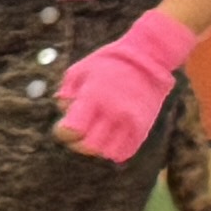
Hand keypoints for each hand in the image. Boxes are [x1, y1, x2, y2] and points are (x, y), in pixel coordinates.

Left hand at [56, 13, 193, 163]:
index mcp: (94, 97)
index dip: (63, 132)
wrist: (148, 57)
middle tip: (79, 131)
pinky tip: (110, 135)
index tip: (65, 125)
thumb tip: (62, 109)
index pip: (72, 131)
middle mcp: (113, 112)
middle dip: (77, 142)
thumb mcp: (79, 70)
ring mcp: (130, 121)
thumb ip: (66, 92)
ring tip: (95, 133)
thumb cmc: (107, 63)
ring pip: (106, 153)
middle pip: (88, 147)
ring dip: (96, 147)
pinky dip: (113, 149)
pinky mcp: (142, 128)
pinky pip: (124, 152)